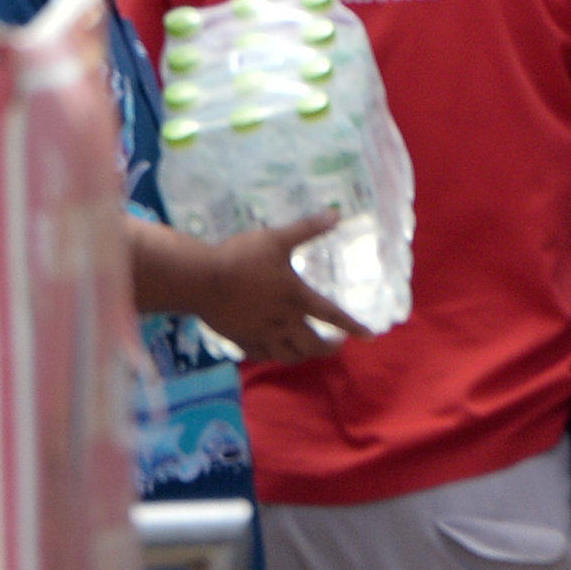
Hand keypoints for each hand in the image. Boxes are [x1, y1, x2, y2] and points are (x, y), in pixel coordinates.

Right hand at [192, 212, 368, 360]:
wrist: (200, 280)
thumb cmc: (240, 257)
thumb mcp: (277, 238)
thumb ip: (307, 228)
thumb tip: (337, 214)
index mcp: (296, 298)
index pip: (333, 316)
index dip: (353, 326)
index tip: (370, 335)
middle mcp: (283, 322)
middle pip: (313, 345)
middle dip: (329, 347)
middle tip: (336, 343)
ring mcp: (261, 334)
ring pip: (290, 355)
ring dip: (304, 354)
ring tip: (309, 348)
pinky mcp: (241, 340)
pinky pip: (262, 355)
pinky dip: (273, 355)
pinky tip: (273, 349)